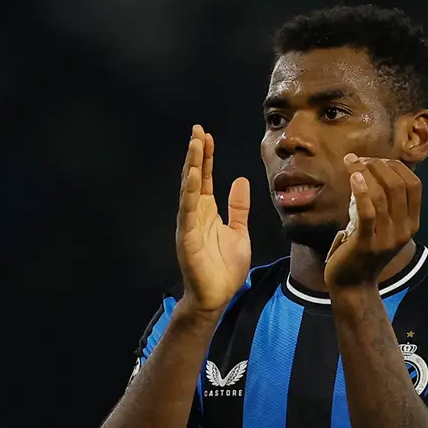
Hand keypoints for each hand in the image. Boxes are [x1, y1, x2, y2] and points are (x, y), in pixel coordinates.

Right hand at [176, 125, 251, 311]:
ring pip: (188, 190)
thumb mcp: (239, 232)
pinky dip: (189, 192)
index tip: (206, 136)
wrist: (216, 296)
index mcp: (207, 212)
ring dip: (191, 166)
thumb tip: (240, 181)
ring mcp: (189, 224)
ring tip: (194, 144)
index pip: (204, 178)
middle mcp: (195, 214)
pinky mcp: (187, 237)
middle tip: (197, 130)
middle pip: (193, 178)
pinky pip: (187, 211)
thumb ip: (238, 208)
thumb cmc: (225, 268)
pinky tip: (192, 175)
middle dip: (195, 154)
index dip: (205, 157)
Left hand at [324, 155, 421, 289]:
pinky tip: (353, 177)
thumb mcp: (382, 226)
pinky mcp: (367, 244)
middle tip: (358, 159)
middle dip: (378, 165)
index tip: (374, 159)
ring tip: (351, 163)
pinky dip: (362, 191)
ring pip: (382, 195)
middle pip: (398, 185)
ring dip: (365, 173)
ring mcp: (387, 238)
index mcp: (411, 223)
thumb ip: (385, 204)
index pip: (414, 184)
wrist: (353, 284)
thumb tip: (372, 168)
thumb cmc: (363, 249)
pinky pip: (368, 213)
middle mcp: (404, 230)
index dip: (395, 166)